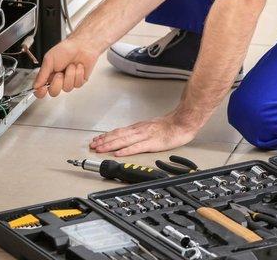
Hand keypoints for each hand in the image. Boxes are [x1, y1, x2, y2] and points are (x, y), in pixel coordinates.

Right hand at [33, 38, 99, 97]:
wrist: (82, 45)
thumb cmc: (66, 49)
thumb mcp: (49, 59)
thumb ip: (42, 74)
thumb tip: (35, 85)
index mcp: (48, 74)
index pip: (41, 89)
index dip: (40, 92)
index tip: (42, 89)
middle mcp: (58, 80)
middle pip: (54, 92)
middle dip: (57, 82)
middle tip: (60, 73)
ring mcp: (69, 81)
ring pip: (67, 88)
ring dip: (70, 75)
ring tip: (71, 65)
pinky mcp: (80, 81)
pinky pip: (77, 84)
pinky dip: (78, 74)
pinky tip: (78, 67)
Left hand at [89, 111, 203, 155]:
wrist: (183, 122)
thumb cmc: (170, 125)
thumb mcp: (151, 126)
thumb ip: (140, 132)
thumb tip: (128, 137)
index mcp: (139, 127)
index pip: (119, 131)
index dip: (106, 136)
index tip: (96, 140)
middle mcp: (139, 130)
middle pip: (118, 135)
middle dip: (104, 141)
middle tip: (93, 146)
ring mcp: (145, 136)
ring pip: (124, 140)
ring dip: (110, 145)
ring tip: (100, 149)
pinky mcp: (153, 143)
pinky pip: (137, 147)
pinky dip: (126, 150)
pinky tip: (118, 153)